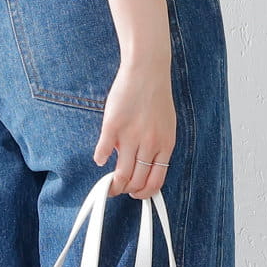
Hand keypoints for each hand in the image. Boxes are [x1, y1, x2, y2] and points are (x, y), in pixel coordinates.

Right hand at [93, 58, 175, 197]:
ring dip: (113, 185)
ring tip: (108, 185)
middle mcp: (149, 144)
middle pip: (137, 182)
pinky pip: (103, 152)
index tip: (136, 194)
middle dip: (126, 191)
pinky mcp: (112, 127)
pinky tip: (100, 158)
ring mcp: (130, 137)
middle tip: (118, 190)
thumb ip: (157, 146)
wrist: (147, 71)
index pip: (155, 182)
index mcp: (165, 145)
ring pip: (121, 174)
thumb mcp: (165, 125)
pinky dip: (100, 159)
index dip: (144, 193)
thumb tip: (143, 166)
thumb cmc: (156, 97)